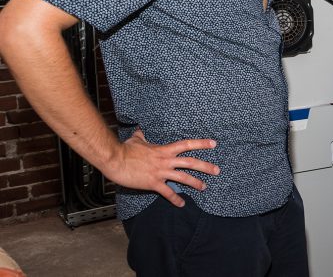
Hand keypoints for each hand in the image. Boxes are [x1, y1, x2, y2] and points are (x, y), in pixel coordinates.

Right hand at [104, 129, 219, 207]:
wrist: (115, 160)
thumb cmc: (125, 150)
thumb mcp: (136, 140)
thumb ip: (142, 135)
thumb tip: (140, 130)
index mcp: (164, 149)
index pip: (186, 144)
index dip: (201, 143)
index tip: (214, 143)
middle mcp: (166, 160)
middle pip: (190, 162)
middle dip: (206, 166)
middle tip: (217, 170)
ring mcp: (160, 172)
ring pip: (183, 178)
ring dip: (196, 183)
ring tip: (205, 187)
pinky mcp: (153, 183)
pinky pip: (167, 193)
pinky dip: (176, 199)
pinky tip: (182, 204)